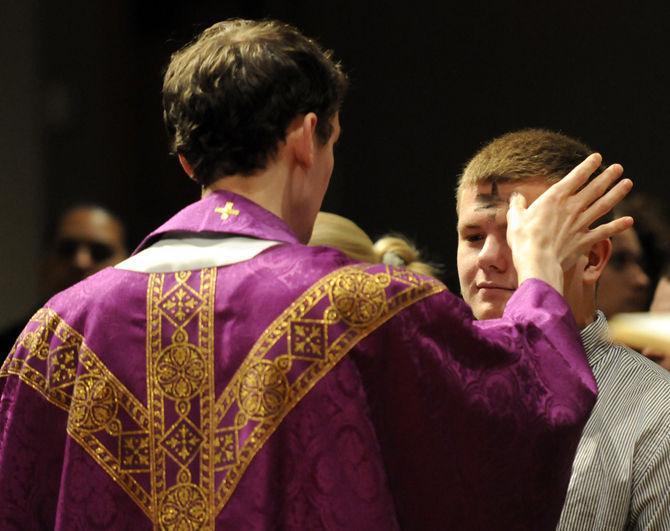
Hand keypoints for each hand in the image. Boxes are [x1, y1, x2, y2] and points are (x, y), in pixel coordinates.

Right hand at [507, 153, 633, 293]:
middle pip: (594, 188)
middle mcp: (572, 207)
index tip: (597, 157)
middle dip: (608, 176)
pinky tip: (629, 221)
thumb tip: (516, 197)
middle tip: (619, 168)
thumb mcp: (515, 219)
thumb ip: (517, 206)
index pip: (576, 176)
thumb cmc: (524, 239)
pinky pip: (604, 231)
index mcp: (554, 198)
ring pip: (603, 205)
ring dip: (617, 194)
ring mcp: (581, 223)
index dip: (588, 166)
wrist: (538, 261)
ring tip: (628, 183)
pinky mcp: (585, 240)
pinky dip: (617, 226)